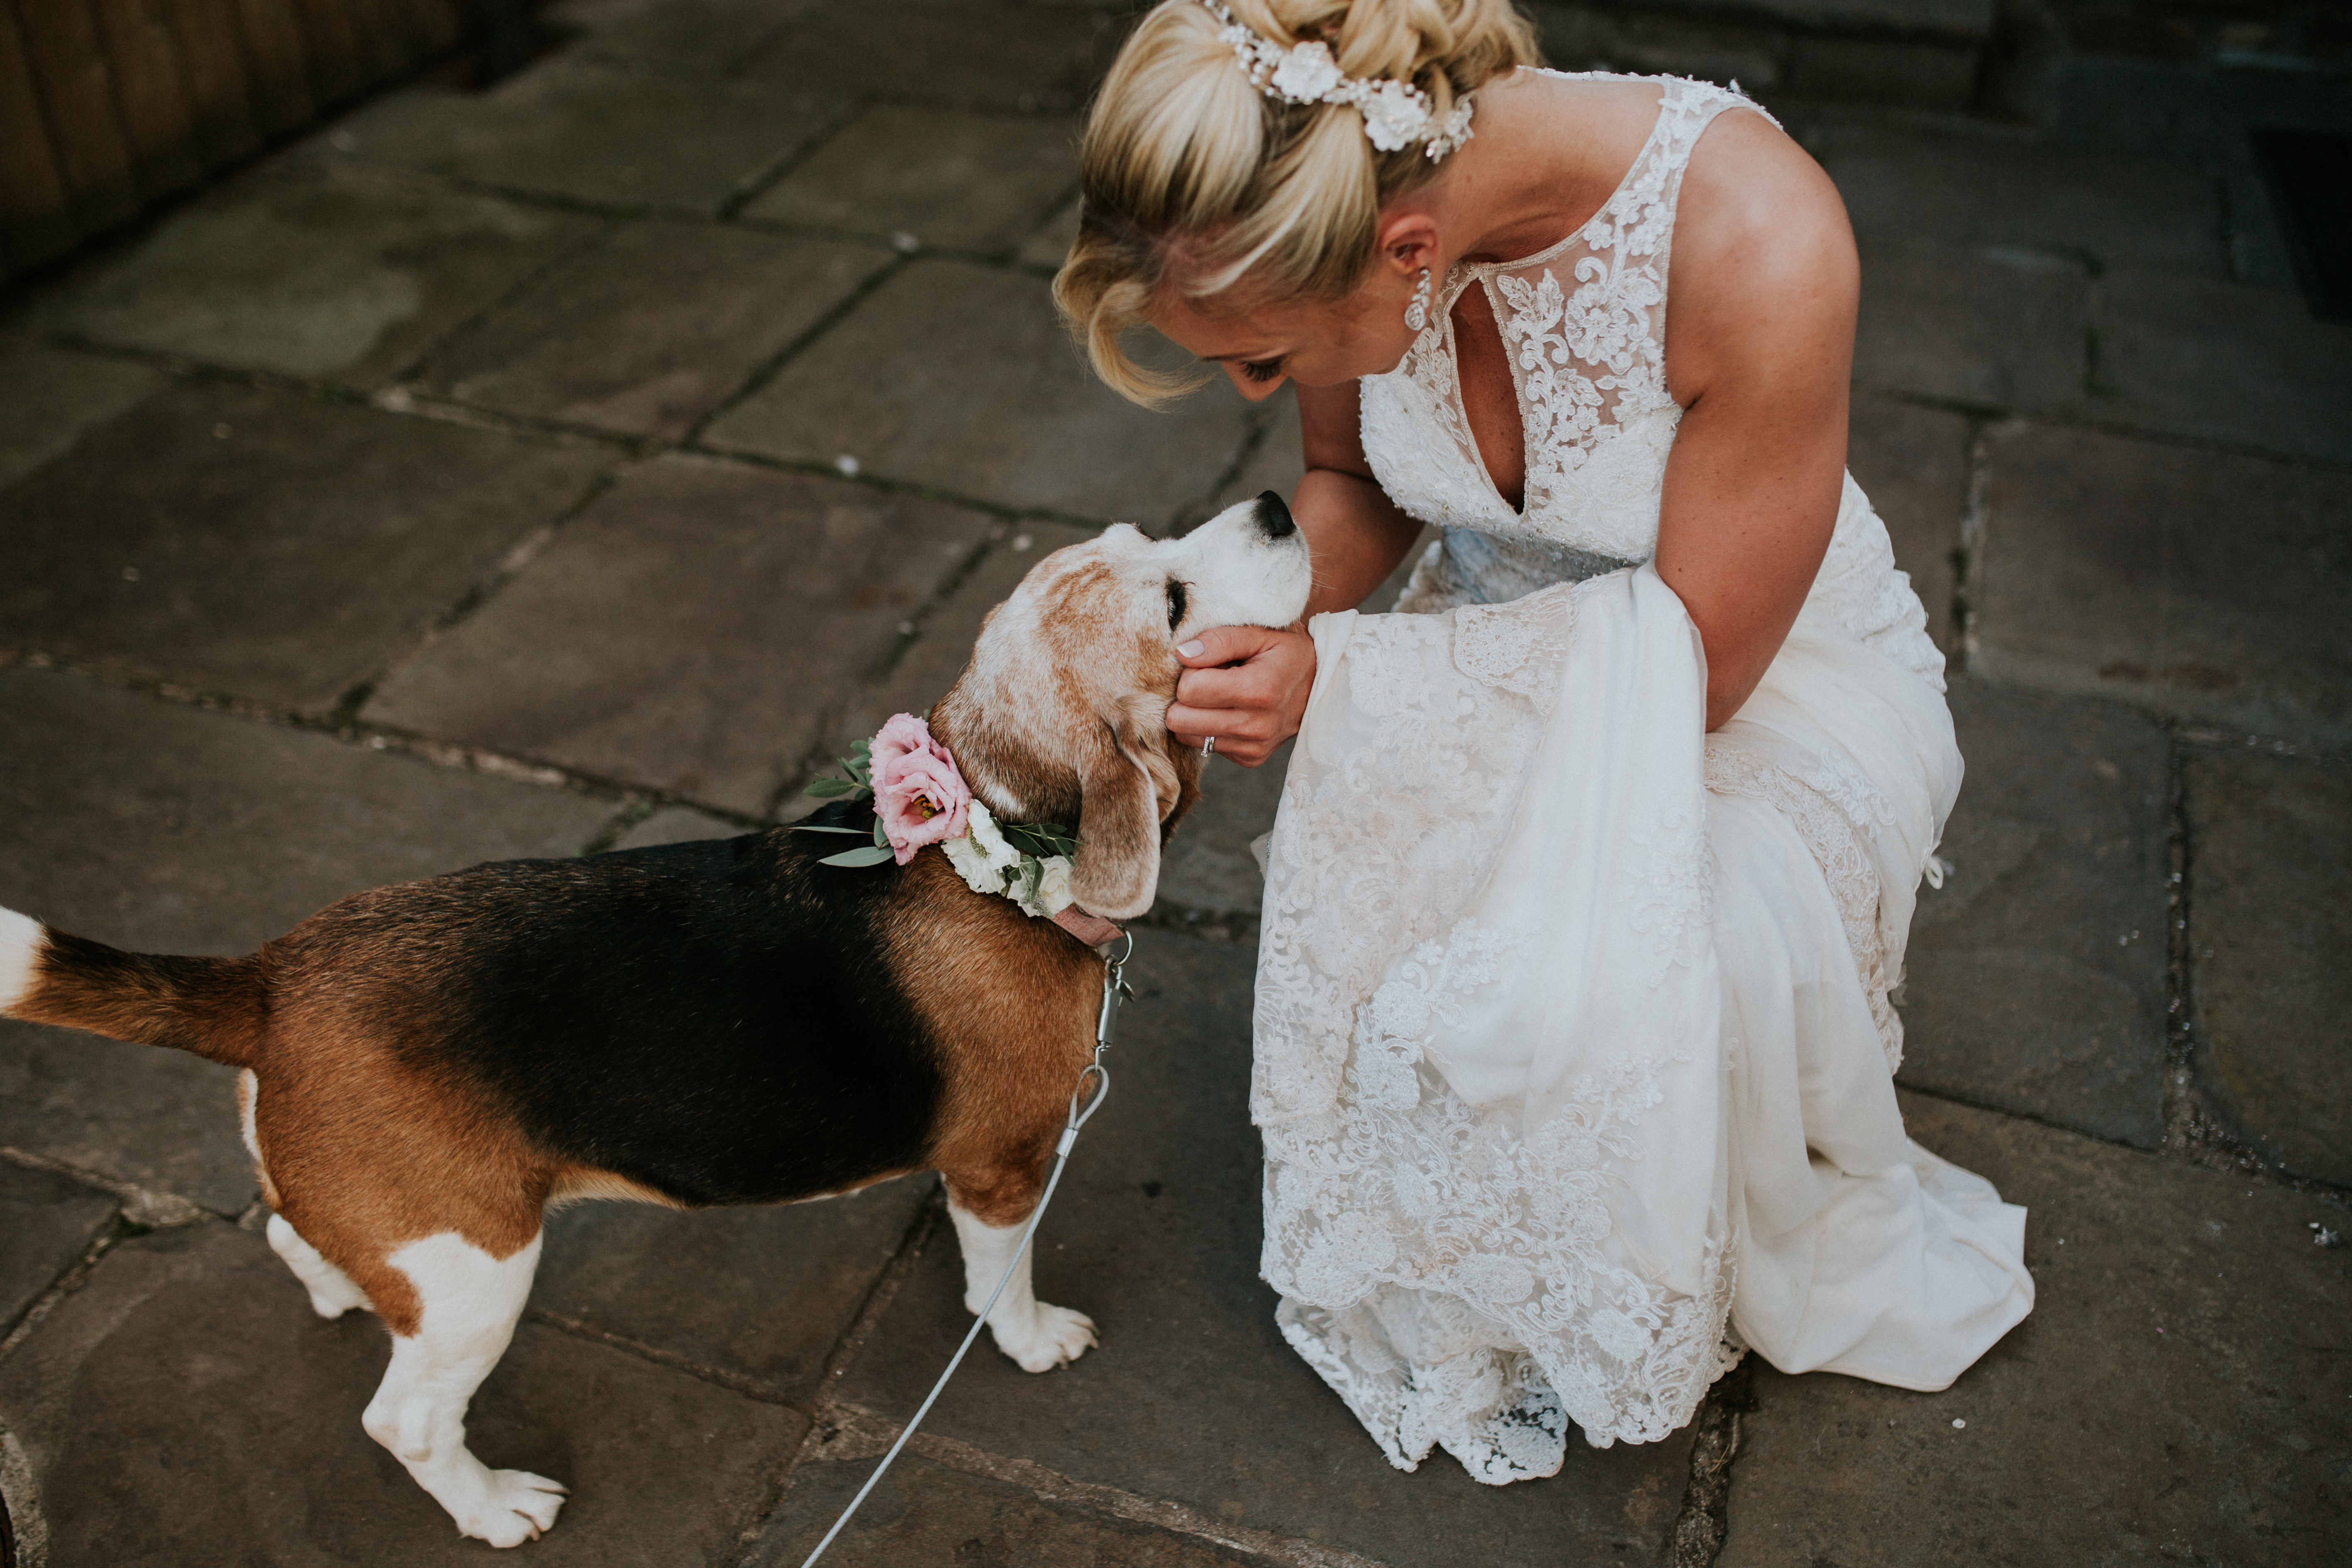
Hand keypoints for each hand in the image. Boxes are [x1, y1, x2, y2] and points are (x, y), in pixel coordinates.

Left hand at [1166, 624, 1315, 767]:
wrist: (1321, 683)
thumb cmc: (1286, 652)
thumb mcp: (1259, 632)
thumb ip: (1220, 640)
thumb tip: (1182, 654)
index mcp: (1257, 691)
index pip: (1189, 690)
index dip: (1190, 672)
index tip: (1209, 664)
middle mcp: (1256, 726)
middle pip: (1180, 720)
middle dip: (1186, 697)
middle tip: (1209, 681)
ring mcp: (1254, 747)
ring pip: (1187, 736)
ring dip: (1196, 714)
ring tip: (1221, 696)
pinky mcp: (1251, 759)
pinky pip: (1205, 746)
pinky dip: (1210, 729)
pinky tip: (1232, 711)